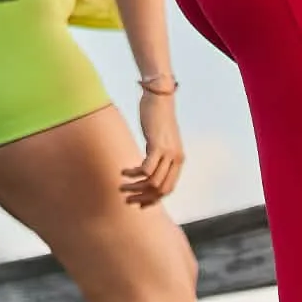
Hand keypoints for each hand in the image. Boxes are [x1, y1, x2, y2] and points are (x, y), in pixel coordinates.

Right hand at [121, 90, 183, 207]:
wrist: (160, 96)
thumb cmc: (158, 117)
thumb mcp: (162, 141)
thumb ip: (159, 156)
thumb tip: (148, 172)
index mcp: (179, 161)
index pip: (168, 189)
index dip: (154, 200)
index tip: (140, 204)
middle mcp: (176, 159)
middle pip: (161, 190)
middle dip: (143, 198)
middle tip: (128, 199)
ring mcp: (168, 153)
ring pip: (152, 182)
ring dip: (135, 188)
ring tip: (122, 186)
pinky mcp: (158, 146)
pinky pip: (146, 169)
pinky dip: (134, 174)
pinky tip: (124, 172)